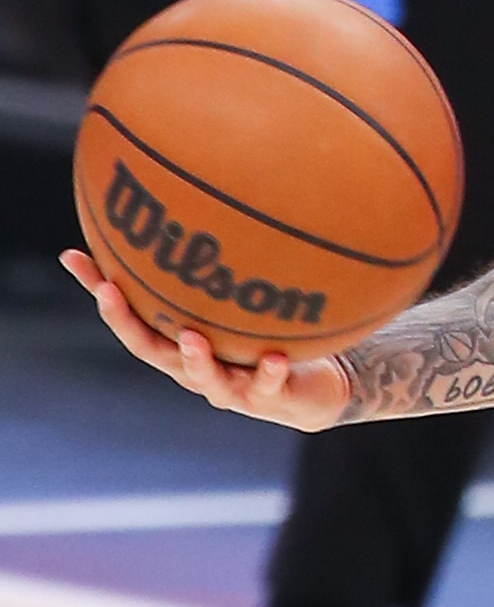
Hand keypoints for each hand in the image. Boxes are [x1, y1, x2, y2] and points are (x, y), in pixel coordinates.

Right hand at [63, 249, 352, 427]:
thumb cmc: (258, 344)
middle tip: (108, 291)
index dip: (100, 289)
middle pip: (150, 349)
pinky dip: (269, 372)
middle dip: (125, 321)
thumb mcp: (230, 308)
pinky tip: (274, 355)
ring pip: (204, 377)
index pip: (129, 317)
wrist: (306, 395)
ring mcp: (228, 387)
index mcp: (176, 347)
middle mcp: (193, 370)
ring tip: (192, 337)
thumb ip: (207, 276)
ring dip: (195, 358)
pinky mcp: (268, 398)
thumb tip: (182, 208)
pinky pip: (267, 385)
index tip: (74, 257)